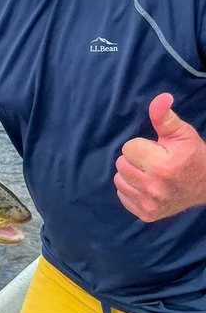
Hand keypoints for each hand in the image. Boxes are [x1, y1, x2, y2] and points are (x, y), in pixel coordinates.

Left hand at [115, 93, 205, 221]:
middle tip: (153, 161)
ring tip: (149, 173)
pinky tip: (147, 186)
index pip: (128, 148)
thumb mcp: (181, 133)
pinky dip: (131, 190)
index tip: (156, 150)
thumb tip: (161, 98)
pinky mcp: (148, 215)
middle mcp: (154, 188)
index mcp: (161, 167)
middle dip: (135, 159)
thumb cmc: (192, 155)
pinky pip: (123, 197)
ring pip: (119, 181)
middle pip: (121, 164)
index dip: (141, 146)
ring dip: (130, 174)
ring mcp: (150, 204)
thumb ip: (164, 117)